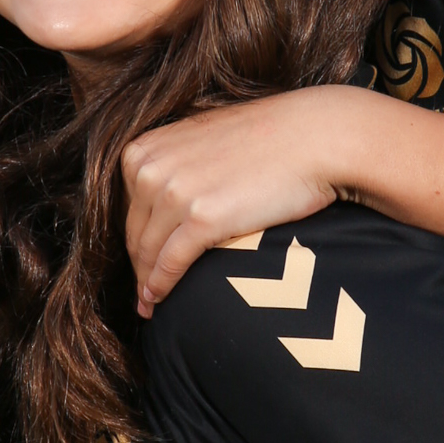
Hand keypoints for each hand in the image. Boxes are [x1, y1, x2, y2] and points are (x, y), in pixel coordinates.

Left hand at [121, 89, 364, 312]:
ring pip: (148, 252)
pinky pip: (169, 263)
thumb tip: (164, 197)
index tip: (141, 259)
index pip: (128, 206)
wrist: (315, 138)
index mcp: (147, 147)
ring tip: (148, 304)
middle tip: (141, 291)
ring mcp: (175, 193)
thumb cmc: (269, 138)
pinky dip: (159, 286)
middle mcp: (152, 168)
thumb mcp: (204, 138)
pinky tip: (157, 301)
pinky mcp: (202, 219)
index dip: (135, 237)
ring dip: (145, 283)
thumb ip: (175, 163)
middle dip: (138, 264)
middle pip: (135, 231)